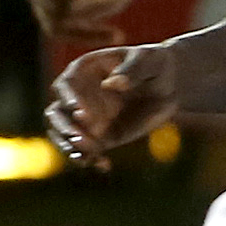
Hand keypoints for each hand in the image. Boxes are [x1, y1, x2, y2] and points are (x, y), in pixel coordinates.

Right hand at [45, 41, 177, 172]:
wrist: (168, 86)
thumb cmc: (154, 64)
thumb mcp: (147, 61)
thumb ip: (131, 71)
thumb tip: (113, 83)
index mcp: (84, 71)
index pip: (66, 84)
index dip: (69, 98)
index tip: (80, 111)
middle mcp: (79, 95)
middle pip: (57, 112)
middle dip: (63, 128)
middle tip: (78, 139)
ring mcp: (87, 118)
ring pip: (64, 135)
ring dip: (69, 147)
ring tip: (85, 158)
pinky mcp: (100, 136)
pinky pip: (86, 151)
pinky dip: (90, 159)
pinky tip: (104, 165)